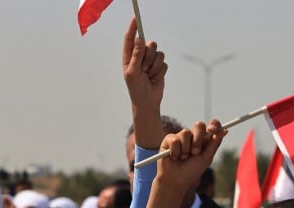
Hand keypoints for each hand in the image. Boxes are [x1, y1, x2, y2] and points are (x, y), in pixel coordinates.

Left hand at [122, 17, 167, 148]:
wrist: (148, 102)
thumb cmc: (136, 89)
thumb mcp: (133, 73)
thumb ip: (136, 56)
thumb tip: (139, 40)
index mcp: (129, 56)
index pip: (131, 39)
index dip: (133, 28)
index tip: (135, 19)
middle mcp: (140, 56)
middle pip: (149, 44)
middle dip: (148, 57)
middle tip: (144, 69)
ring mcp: (150, 61)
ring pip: (158, 53)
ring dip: (154, 66)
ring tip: (149, 75)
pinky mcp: (159, 67)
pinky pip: (164, 62)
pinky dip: (160, 71)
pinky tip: (155, 78)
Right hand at [145, 121, 227, 207]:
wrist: (175, 179)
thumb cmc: (191, 171)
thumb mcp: (206, 159)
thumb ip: (213, 144)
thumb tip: (224, 130)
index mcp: (205, 140)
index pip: (212, 126)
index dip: (214, 124)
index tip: (213, 128)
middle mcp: (194, 137)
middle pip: (199, 125)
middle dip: (198, 139)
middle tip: (195, 152)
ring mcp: (181, 137)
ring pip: (186, 132)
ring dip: (186, 149)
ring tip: (183, 158)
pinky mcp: (169, 139)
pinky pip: (175, 139)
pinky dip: (175, 151)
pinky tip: (174, 157)